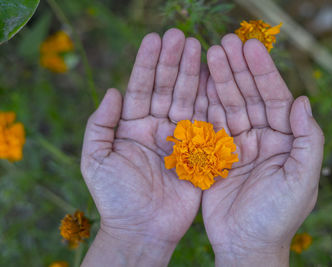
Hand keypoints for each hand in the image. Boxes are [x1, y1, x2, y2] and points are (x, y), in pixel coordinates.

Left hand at [80, 29, 208, 265]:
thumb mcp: (96, 160)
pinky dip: (210, 101)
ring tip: (200, 48)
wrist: (142, 229)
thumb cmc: (115, 197)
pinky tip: (215, 79)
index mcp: (132, 126)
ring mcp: (179, 138)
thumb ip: (100, 125)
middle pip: (166, 88)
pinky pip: (205, 123)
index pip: (141, 87)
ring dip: (193, 75)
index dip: (147, 64)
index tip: (155, 39)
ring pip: (187, 100)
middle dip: (173, 62)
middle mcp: (156, 127)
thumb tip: (113, 91)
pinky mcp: (198, 152)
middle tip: (182, 36)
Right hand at [202, 34, 323, 265]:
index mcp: (286, 140)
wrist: (245, 245)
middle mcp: (263, 137)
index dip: (263, 73)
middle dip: (238, 69)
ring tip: (209, 53)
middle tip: (224, 42)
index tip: (249, 47)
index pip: (276, 98)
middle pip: (250, 96)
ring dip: (219, 80)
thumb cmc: (277, 217)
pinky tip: (197, 81)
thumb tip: (302, 100)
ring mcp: (238, 144)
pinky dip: (204, 103)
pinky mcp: (217, 154)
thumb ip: (308, 139)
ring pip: (228, 105)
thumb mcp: (301, 179)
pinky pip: (210, 124)